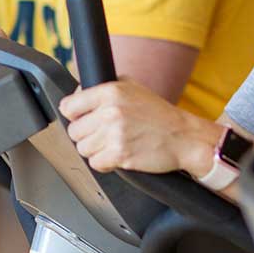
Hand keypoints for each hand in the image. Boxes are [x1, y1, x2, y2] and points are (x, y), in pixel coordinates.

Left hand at [59, 77, 215, 173]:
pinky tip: (119, 155)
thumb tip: (78, 95)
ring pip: (83, 149)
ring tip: (115, 144)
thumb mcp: (133, 88)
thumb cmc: (159, 115)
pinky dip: (105, 163)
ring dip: (96, 150)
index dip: (75, 115)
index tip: (84, 119)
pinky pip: (95, 164)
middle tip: (105, 134)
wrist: (184, 137)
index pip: (69, 106)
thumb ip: (104, 88)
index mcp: (111, 91)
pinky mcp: (120, 155)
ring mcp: (115, 134)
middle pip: (74, 131)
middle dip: (87, 135)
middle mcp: (111, 111)